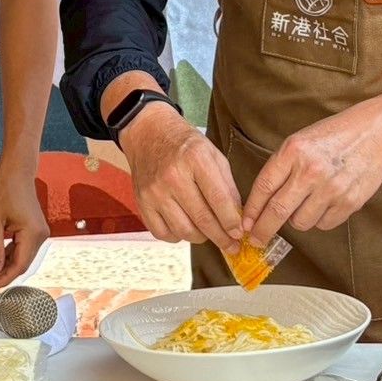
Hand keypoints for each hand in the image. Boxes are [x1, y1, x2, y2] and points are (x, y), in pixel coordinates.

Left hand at [0, 167, 49, 288]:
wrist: (17, 174)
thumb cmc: (4, 191)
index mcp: (33, 233)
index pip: (19, 265)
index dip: (4, 278)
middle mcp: (41, 236)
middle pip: (21, 263)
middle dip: (0, 271)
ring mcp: (39, 234)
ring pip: (20, 257)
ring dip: (1, 263)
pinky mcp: (34, 231)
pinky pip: (21, 248)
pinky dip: (6, 254)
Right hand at [122, 105, 242, 252]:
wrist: (148, 134)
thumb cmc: (184, 145)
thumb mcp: (212, 154)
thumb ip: (227, 185)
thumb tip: (237, 218)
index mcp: (195, 159)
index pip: (218, 199)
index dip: (231, 221)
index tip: (239, 233)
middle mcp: (173, 176)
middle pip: (202, 219)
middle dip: (222, 237)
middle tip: (232, 246)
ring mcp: (155, 192)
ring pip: (184, 231)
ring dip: (201, 238)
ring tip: (209, 233)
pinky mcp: (142, 203)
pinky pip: (163, 233)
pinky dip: (177, 237)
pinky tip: (185, 227)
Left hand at [241, 83, 381, 243]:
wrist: (374, 134)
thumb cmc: (331, 137)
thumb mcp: (299, 141)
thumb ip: (280, 168)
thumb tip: (259, 203)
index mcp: (293, 151)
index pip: (264, 187)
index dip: (251, 210)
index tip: (244, 224)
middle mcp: (310, 171)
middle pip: (278, 211)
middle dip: (263, 230)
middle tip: (255, 240)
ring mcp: (331, 188)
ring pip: (300, 222)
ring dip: (296, 219)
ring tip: (306, 202)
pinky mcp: (349, 202)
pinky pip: (324, 224)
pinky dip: (319, 219)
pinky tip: (325, 202)